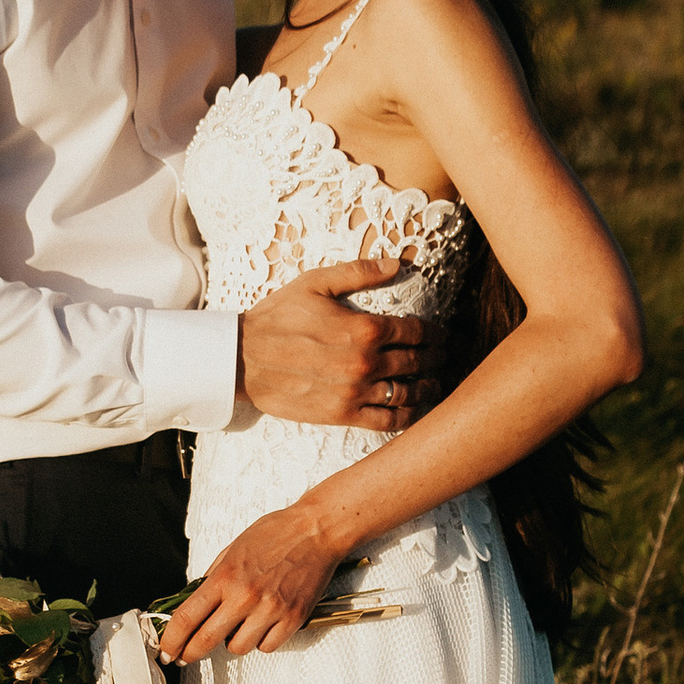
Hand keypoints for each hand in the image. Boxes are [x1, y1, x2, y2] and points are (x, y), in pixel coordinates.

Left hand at [160, 505, 342, 661]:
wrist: (316, 531)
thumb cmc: (276, 534)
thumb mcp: (233, 549)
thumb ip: (213, 577)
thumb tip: (195, 601)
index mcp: (225, 577)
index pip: (187, 617)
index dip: (172, 639)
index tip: (167, 648)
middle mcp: (245, 596)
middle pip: (206, 640)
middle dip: (189, 653)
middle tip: (185, 656)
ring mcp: (270, 610)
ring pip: (238, 648)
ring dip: (232, 642)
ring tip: (238, 627)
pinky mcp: (292, 619)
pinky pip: (267, 647)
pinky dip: (261, 641)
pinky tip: (262, 627)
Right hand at [237, 259, 436, 426]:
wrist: (241, 358)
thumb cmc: (277, 317)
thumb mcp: (314, 284)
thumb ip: (359, 272)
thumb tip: (397, 263)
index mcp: (363, 328)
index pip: (415, 331)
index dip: (433, 333)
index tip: (440, 335)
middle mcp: (365, 362)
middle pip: (416, 361)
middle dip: (434, 358)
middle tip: (442, 358)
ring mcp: (355, 392)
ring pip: (407, 392)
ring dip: (426, 388)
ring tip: (433, 384)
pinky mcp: (342, 415)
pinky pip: (386, 421)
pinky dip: (406, 417)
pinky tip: (413, 410)